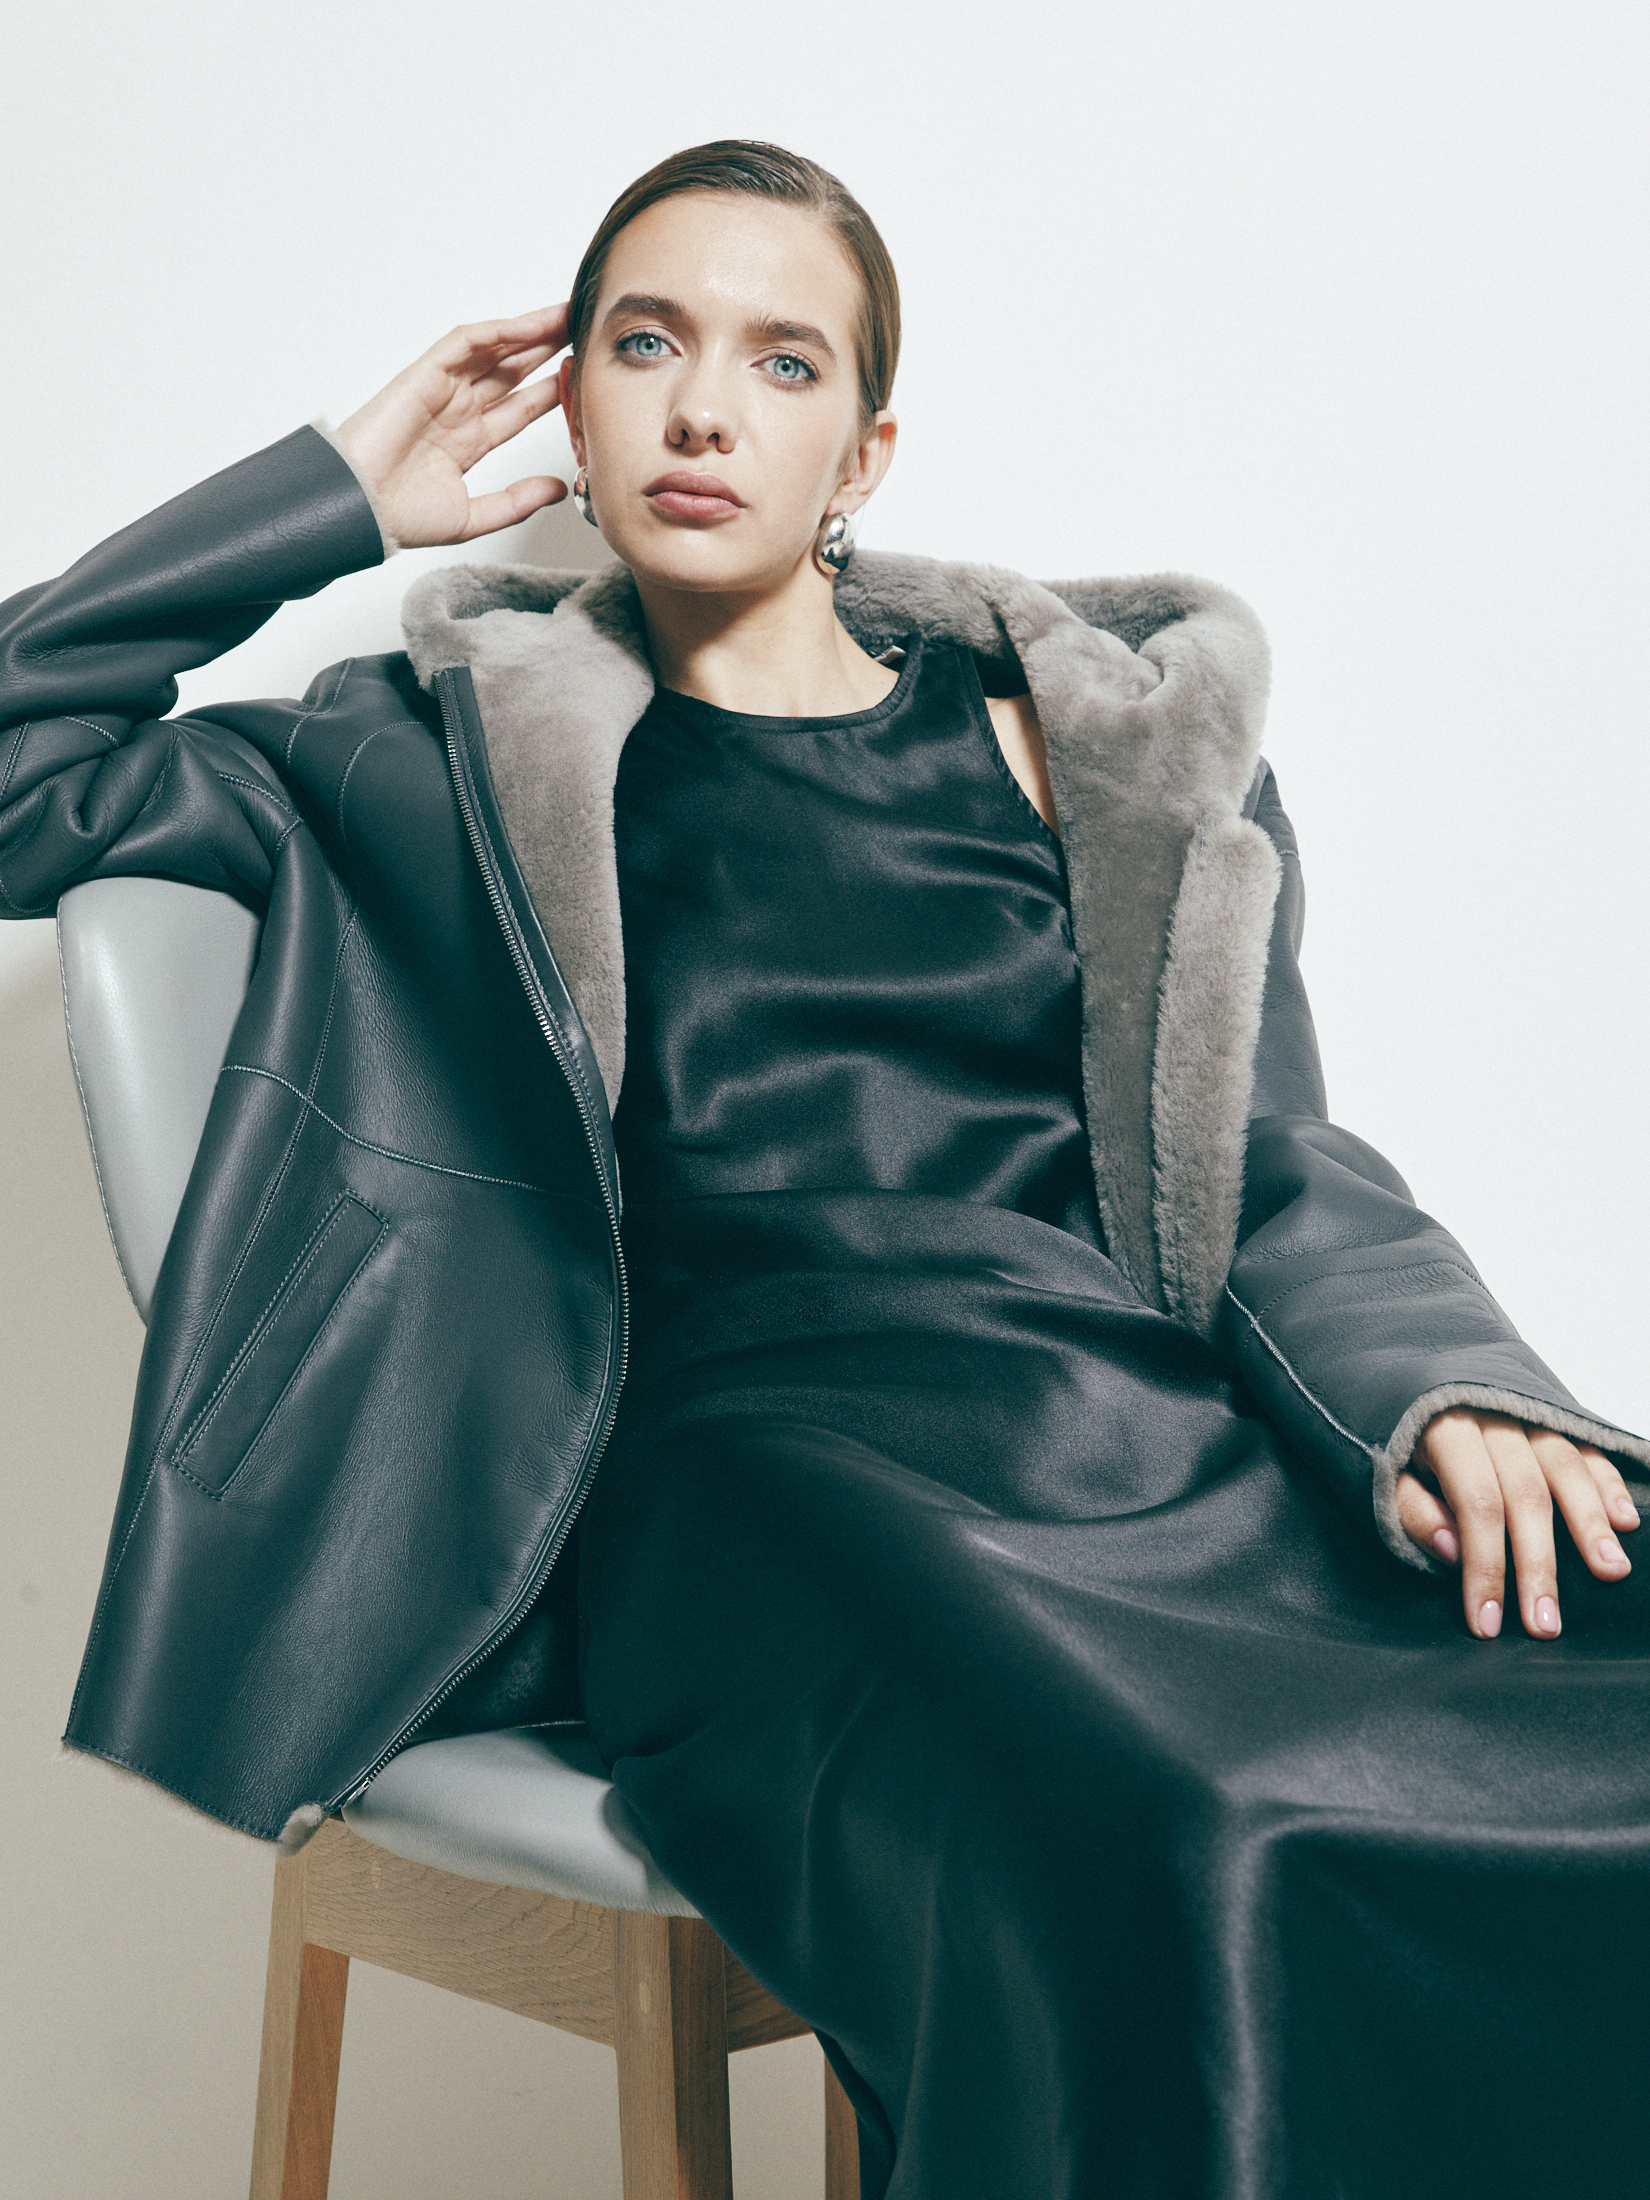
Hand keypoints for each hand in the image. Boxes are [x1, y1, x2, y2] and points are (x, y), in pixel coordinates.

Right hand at [332, 308, 570, 548]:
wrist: (360, 512)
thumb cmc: (399, 518)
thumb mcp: (473, 517)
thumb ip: (516, 502)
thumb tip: (557, 489)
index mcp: (467, 442)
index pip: (519, 408)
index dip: (552, 391)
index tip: (584, 380)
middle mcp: (456, 411)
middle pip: (511, 371)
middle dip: (547, 351)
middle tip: (583, 334)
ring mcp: (441, 390)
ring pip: (494, 351)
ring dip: (530, 332)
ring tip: (566, 316)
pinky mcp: (424, 374)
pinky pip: (465, 343)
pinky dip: (498, 331)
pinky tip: (529, 325)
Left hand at [1396, 1408, 1638, 1638]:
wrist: (1405, 1363)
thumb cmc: (1397, 1432)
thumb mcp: (1385, 1468)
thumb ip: (1413, 1508)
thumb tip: (1453, 1551)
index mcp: (1443, 1427)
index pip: (1475, 1504)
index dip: (1485, 1566)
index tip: (1487, 1621)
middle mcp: (1492, 1414)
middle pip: (1526, 1494)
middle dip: (1538, 1565)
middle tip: (1546, 1624)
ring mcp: (1526, 1410)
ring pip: (1565, 1466)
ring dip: (1590, 1523)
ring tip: (1610, 1570)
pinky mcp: (1550, 1412)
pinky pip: (1586, 1446)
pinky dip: (1607, 1482)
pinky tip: (1624, 1521)